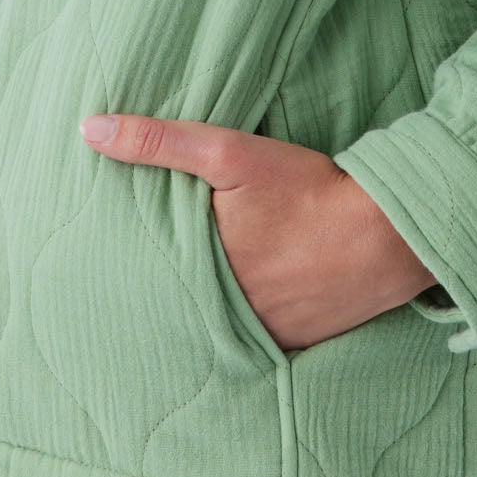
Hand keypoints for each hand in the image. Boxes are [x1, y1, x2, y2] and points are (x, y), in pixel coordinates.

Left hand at [78, 111, 441, 351]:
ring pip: (212, 327)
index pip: (145, 272)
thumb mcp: (230, 154)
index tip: (98, 259)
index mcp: (201, 271)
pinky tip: (231, 314)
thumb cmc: (307, 190)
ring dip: (197, 314)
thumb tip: (88, 131)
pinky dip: (238, 330)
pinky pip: (251, 343)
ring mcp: (259, 335)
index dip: (123, 264)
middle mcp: (225, 313)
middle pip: (177, 303)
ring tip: (175, 299)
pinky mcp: (292, 345)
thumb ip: (159, 141)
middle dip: (157, 293)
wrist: (388, 234)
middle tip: (127, 286)